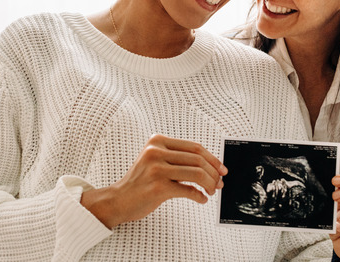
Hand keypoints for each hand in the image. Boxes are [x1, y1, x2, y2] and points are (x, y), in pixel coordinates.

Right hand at [80, 133, 227, 227]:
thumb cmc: (140, 182)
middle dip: (213, 172)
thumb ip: (178, 158)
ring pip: (196, 174)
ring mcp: (156, 169)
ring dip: (209, 184)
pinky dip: (199, 196)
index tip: (221, 168)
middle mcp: (156, 152)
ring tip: (211, 191)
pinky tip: (201, 199)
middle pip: (197, 159)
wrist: (118, 199)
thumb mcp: (155, 161)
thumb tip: (209, 165)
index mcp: (157, 141)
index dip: (212, 158)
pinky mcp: (158, 187)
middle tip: (219, 182)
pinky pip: (188, 190)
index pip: (194, 146)